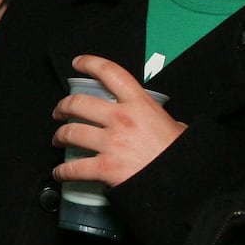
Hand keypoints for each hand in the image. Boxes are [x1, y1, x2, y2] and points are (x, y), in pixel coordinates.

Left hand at [51, 54, 184, 188]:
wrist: (186, 182)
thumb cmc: (183, 156)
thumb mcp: (177, 125)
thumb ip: (159, 119)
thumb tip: (158, 121)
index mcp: (140, 105)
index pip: (111, 73)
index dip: (90, 64)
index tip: (78, 63)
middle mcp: (122, 120)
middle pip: (79, 103)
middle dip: (63, 106)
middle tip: (60, 111)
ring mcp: (112, 143)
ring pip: (71, 132)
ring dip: (59, 136)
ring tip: (58, 139)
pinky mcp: (106, 167)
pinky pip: (74, 167)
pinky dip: (62, 171)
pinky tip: (60, 172)